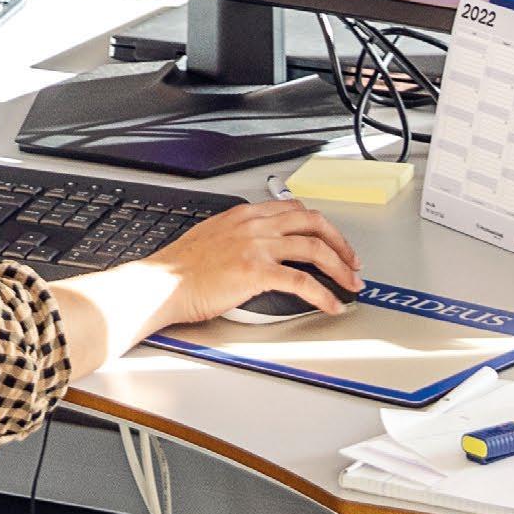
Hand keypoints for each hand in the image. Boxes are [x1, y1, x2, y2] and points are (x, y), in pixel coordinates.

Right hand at [147, 200, 362, 328]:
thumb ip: (240, 234)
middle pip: (313, 223)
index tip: (332, 241)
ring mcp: (257, 247)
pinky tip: (331, 304)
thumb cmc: (180, 267)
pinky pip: (303, 282)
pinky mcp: (256, 272)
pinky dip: (324, 294)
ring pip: (315, 249)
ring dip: (340, 268)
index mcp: (244, 214)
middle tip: (351, 262)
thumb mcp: (212, 235)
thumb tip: (261, 246)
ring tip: (350, 285)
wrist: (162, 283)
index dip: (321, 225)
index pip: (295, 209)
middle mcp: (254, 225)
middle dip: (340, 242)